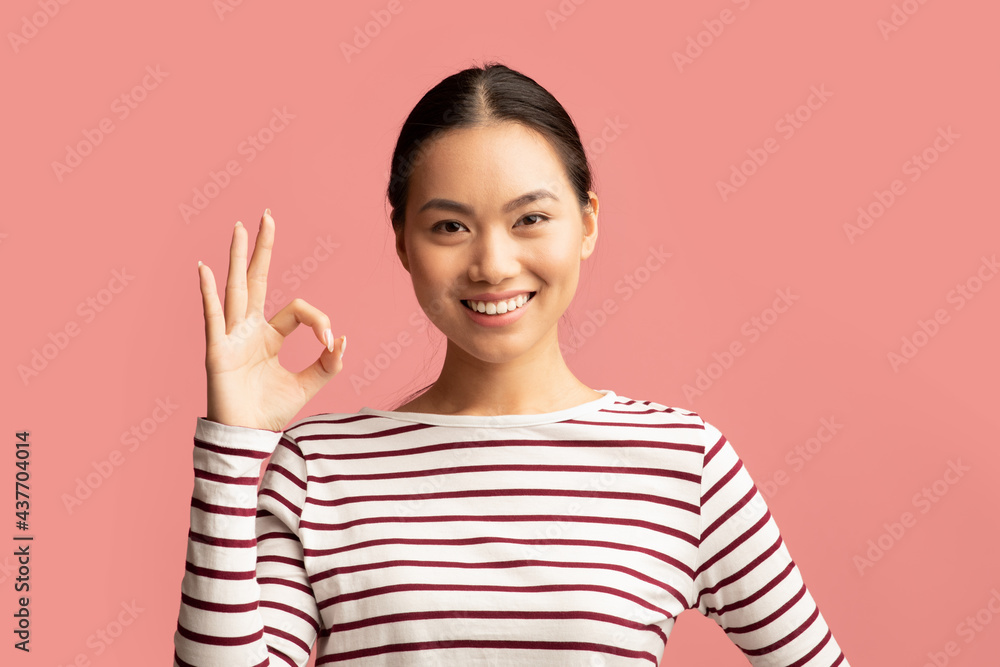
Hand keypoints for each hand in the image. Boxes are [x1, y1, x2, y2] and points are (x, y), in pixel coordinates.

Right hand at [197, 209, 344, 431]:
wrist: (247, 437)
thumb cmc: (270, 412)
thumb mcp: (308, 386)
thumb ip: (327, 364)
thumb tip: (342, 339)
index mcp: (269, 337)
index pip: (297, 311)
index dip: (318, 320)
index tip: (330, 341)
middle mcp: (248, 330)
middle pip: (256, 281)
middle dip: (263, 249)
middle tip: (267, 217)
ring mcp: (231, 337)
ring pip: (236, 290)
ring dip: (238, 258)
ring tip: (239, 228)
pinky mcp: (217, 351)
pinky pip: (213, 317)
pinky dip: (208, 293)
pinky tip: (205, 269)